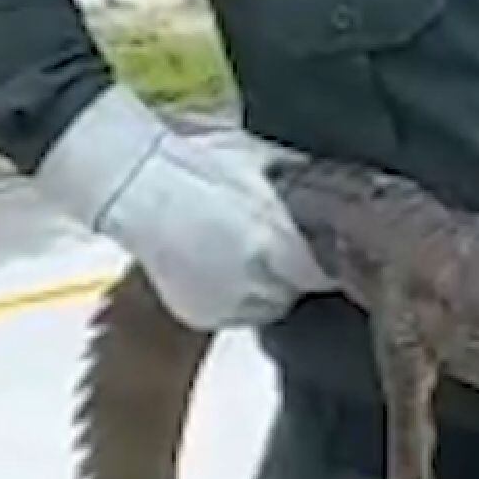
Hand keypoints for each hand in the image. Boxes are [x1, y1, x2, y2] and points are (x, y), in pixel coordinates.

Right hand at [32, 84, 331, 329]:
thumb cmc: (199, 162)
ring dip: (263, 287)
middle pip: (295, 291)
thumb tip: (342, 191)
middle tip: (272, 241)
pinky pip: (234, 313)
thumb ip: (304, 184)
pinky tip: (215, 265)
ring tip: (240, 251)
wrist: (136, 183)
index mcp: (277, 246)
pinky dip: (232, 296)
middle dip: (290, 270)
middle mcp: (254, 286)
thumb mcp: (264, 162)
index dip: (323, 257)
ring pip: (266, 306)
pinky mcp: (200, 316)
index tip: (317, 244)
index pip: (325, 273)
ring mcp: (225, 305)